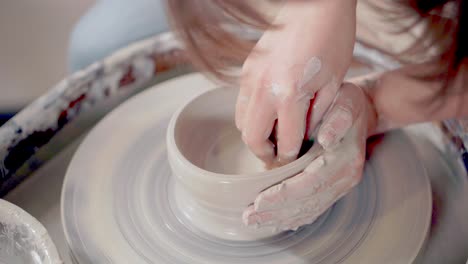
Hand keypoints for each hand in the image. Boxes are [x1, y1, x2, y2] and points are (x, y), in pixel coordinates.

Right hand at [236, 0, 356, 165]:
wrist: (317, 5)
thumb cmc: (332, 39)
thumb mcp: (334, 83)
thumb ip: (316, 116)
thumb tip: (303, 136)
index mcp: (289, 94)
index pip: (286, 142)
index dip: (292, 156)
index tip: (295, 159)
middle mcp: (263, 87)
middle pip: (252, 138)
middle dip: (265, 153)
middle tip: (279, 156)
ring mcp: (250, 77)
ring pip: (241, 121)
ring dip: (255, 134)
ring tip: (274, 135)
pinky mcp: (247, 68)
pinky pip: (241, 102)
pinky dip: (251, 115)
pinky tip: (269, 112)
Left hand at [242, 83, 375, 230]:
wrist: (361, 114)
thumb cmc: (345, 105)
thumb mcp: (344, 102)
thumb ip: (338, 119)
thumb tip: (326, 139)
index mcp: (345, 159)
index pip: (311, 183)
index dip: (285, 194)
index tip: (260, 200)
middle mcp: (345, 178)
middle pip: (308, 202)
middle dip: (276, 212)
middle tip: (249, 217)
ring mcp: (340, 187)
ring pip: (309, 210)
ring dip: (280, 218)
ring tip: (254, 221)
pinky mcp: (333, 190)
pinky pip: (313, 209)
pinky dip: (292, 217)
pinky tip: (274, 222)